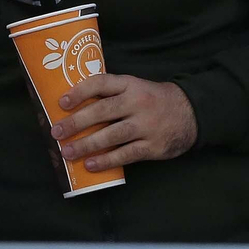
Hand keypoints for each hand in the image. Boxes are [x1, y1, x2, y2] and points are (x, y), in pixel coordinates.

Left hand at [48, 74, 196, 169]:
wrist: (192, 112)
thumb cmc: (152, 100)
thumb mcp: (135, 87)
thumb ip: (111, 93)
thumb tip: (73, 107)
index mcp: (130, 84)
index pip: (101, 83)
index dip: (80, 91)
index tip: (61, 103)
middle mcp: (138, 103)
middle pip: (103, 111)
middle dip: (76, 122)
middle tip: (56, 132)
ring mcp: (146, 125)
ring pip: (112, 135)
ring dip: (86, 144)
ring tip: (67, 152)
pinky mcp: (153, 146)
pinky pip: (126, 154)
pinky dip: (107, 160)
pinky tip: (90, 164)